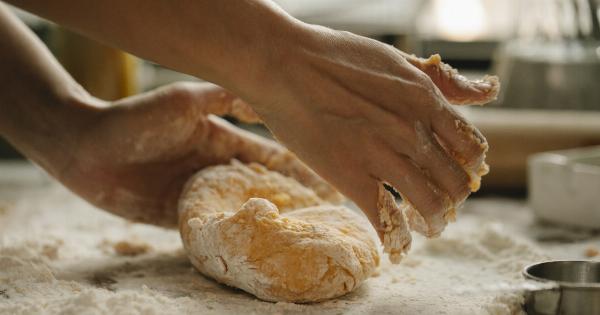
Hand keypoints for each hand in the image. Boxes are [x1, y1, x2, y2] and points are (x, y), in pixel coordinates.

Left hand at [57, 82, 340, 226]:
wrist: (86, 149)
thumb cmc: (136, 118)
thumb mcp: (185, 100)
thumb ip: (224, 97)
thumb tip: (266, 98)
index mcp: (220, 140)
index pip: (266, 156)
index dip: (295, 166)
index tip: (326, 177)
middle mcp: (213, 168)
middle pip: (259, 187)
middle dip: (289, 198)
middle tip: (323, 213)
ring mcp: (196, 194)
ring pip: (238, 209)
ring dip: (263, 220)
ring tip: (296, 233)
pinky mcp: (176, 217)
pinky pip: (210, 228)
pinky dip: (231, 235)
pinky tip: (253, 246)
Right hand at [245, 25, 498, 237]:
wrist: (284, 64)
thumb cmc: (335, 56)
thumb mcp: (398, 59)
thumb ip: (443, 80)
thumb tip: (489, 91)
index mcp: (426, 100)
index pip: (472, 149)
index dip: (469, 167)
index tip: (457, 173)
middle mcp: (412, 131)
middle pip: (456, 182)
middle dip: (454, 198)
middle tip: (442, 204)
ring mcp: (382, 156)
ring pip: (429, 205)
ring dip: (432, 222)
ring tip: (425, 226)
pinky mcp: (351, 177)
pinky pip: (384, 220)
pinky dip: (395, 239)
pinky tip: (395, 245)